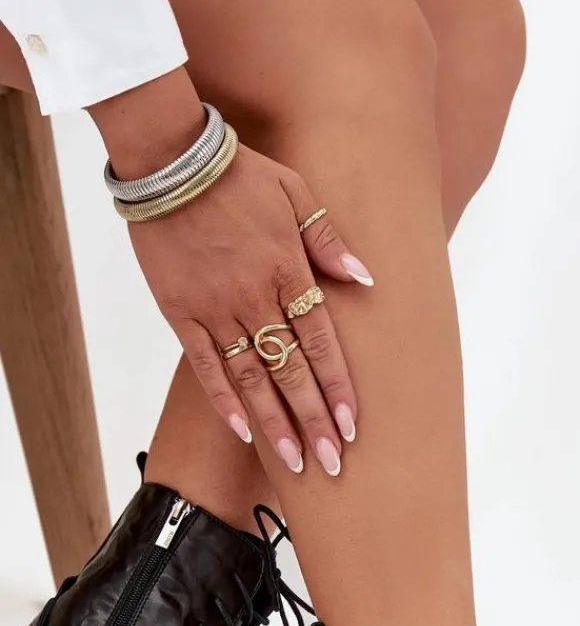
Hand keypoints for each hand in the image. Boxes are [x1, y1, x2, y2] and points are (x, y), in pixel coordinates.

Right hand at [127, 143, 371, 475]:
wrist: (169, 160)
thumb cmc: (238, 174)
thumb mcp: (296, 192)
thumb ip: (328, 239)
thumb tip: (364, 278)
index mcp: (288, 272)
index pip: (321, 343)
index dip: (337, 388)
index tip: (351, 427)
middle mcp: (255, 299)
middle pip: (292, 372)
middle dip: (313, 422)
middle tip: (331, 464)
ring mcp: (217, 310)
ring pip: (252, 379)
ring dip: (276, 424)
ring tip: (295, 462)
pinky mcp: (182, 314)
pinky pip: (206, 367)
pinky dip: (225, 401)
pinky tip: (245, 432)